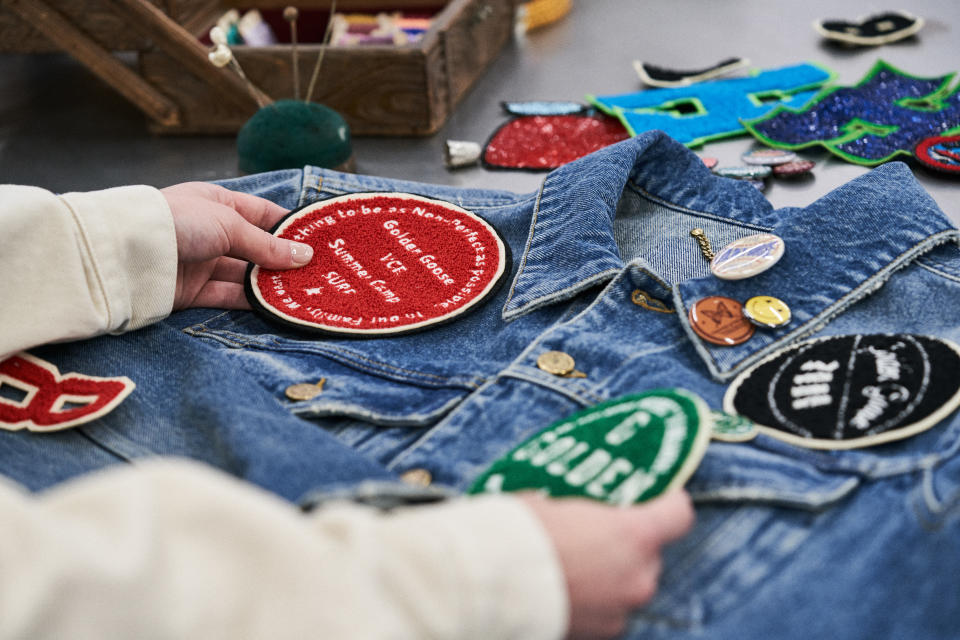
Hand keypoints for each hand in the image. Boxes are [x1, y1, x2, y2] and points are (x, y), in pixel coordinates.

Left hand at [161, 182, 312, 309]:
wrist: (125, 251)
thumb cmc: (180, 221)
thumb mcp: (230, 225)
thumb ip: (267, 245)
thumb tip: (305, 256)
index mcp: (217, 203)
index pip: (260, 213)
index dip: (287, 226)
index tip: (316, 240)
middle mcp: (210, 232)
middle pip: (255, 247)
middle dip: (282, 260)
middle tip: (315, 272)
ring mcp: (201, 262)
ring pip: (243, 274)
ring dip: (269, 283)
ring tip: (301, 292)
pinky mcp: (192, 291)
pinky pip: (227, 296)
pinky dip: (249, 301)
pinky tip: (274, 305)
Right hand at [520, 491, 693, 638]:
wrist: (487, 582)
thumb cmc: (519, 531)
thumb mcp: (556, 497)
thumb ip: (587, 504)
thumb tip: (587, 502)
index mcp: (633, 535)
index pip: (679, 513)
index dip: (666, 501)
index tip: (652, 495)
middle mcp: (638, 576)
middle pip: (651, 552)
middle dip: (628, 542)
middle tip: (595, 530)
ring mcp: (621, 609)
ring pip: (631, 583)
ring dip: (612, 572)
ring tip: (575, 561)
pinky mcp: (602, 634)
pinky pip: (610, 608)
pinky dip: (596, 598)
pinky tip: (566, 585)